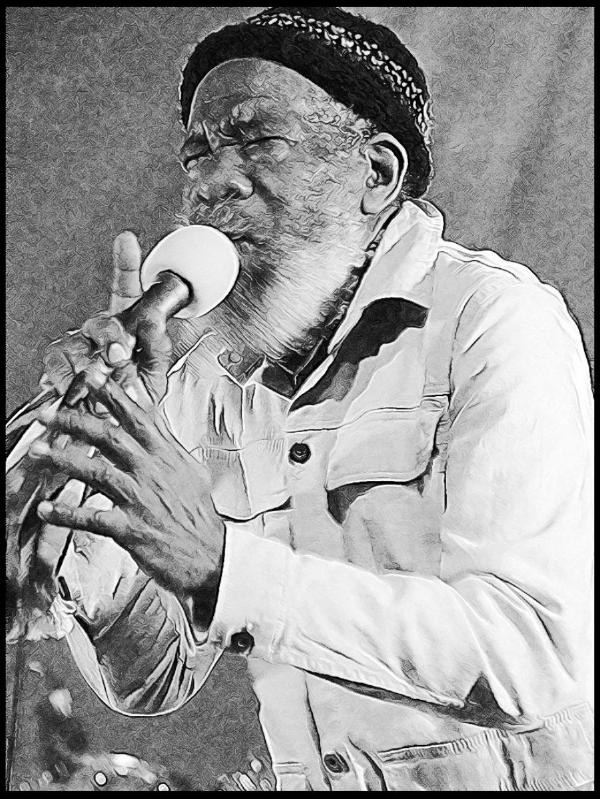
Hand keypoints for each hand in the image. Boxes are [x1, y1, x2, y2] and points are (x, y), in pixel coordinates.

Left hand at [29, 377, 225, 607]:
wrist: (211, 555)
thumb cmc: (197, 514)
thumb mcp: (191, 468)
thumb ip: (167, 440)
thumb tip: (151, 411)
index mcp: (166, 455)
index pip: (138, 416)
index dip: (113, 394)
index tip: (92, 376)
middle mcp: (152, 472)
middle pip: (109, 437)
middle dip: (75, 420)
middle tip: (48, 412)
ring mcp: (140, 500)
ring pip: (95, 471)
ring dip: (62, 459)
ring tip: (38, 450)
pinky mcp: (130, 528)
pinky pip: (91, 517)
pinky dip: (66, 513)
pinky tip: (46, 508)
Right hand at [40, 230, 171, 406]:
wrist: (118, 430)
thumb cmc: (135, 398)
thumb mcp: (156, 373)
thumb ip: (158, 347)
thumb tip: (154, 323)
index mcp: (128, 327)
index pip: (126, 289)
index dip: (126, 263)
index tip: (127, 241)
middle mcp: (100, 332)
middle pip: (101, 322)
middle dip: (111, 337)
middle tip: (120, 355)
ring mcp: (78, 348)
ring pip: (76, 344)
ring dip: (89, 363)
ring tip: (100, 378)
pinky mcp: (58, 366)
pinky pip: (55, 363)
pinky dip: (64, 377)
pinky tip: (74, 386)